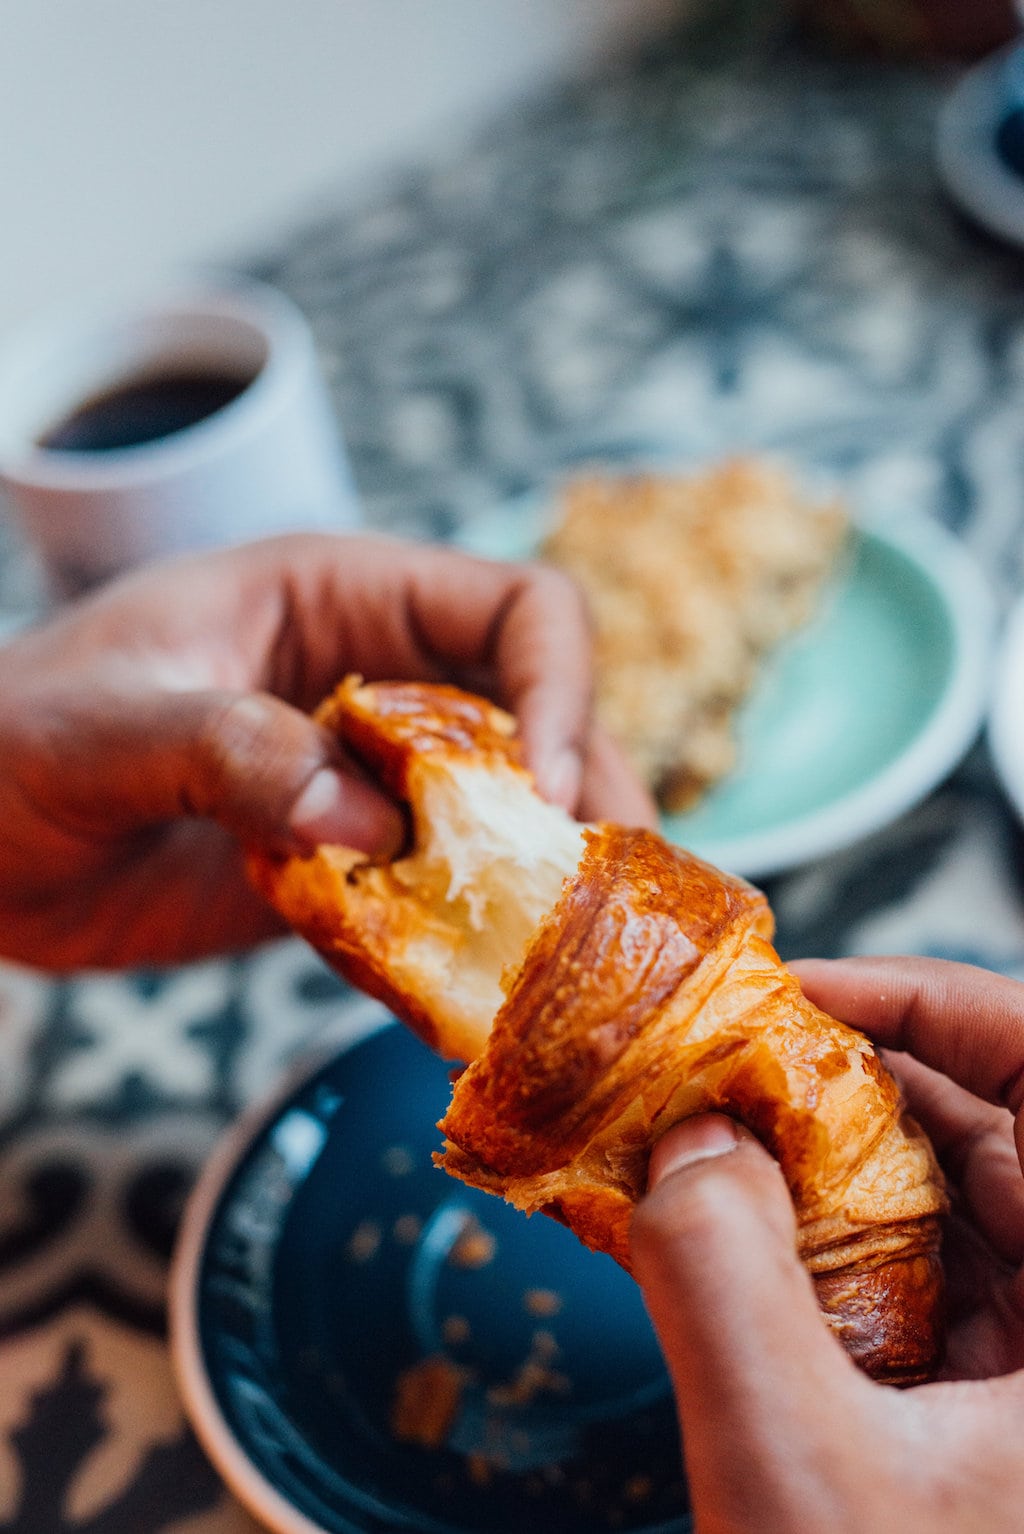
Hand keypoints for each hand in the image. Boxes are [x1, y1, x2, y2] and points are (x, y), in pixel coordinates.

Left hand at [0, 532, 653, 968]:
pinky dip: (475, 943)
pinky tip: (491, 995)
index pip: (517, 609)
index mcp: (339, 598)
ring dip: (549, 882)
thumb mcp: (107, 727)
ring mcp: (366, 780)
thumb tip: (370, 823)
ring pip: (507, 816)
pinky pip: (441, 897)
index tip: (544, 795)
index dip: (559, 689)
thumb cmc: (7, 739)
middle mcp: (378, 681)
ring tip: (581, 962)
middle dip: (590, 801)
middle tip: (612, 904)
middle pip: (542, 719)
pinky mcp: (345, 868)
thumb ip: (230, 751)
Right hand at [630, 956, 1023, 1533]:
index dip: (932, 1002)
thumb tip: (687, 1139)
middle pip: (986, 1132)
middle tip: (716, 1072)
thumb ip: (721, 1279)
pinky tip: (736, 1249)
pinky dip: (824, 1249)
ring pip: (945, 1206)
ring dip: (821, 1166)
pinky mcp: (998, 1419)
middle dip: (843, 1085)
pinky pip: (918, 1286)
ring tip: (707, 1151)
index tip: (798, 992)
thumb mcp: (795, 1477)